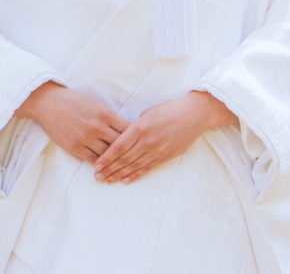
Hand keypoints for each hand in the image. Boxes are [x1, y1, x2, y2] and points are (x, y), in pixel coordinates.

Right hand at [14, 81, 129, 165]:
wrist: (48, 103)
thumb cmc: (74, 102)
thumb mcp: (95, 104)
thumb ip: (110, 117)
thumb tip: (126, 129)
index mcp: (104, 113)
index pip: (127, 129)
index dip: (137, 138)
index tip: (144, 143)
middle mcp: (97, 126)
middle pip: (120, 144)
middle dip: (130, 152)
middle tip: (139, 161)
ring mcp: (85, 138)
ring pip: (108, 155)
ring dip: (116, 163)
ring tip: (127, 170)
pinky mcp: (75, 147)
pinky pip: (93, 160)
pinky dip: (102, 166)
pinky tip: (108, 170)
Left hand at [93, 90, 235, 184]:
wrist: (193, 115)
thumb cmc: (169, 109)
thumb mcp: (147, 113)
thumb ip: (134, 127)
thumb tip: (123, 137)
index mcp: (140, 128)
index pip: (119, 147)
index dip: (106, 158)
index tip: (96, 165)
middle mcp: (147, 142)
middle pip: (124, 159)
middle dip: (109, 169)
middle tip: (97, 177)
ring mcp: (157, 151)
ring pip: (134, 166)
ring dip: (119, 174)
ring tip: (108, 181)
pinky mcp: (165, 157)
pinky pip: (147, 169)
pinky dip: (136, 175)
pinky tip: (126, 181)